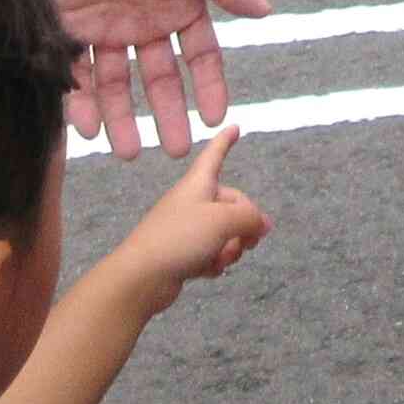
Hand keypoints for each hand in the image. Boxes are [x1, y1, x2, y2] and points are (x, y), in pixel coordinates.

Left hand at [34, 0, 270, 156]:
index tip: (214, 118)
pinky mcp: (70, 27)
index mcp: (179, 7)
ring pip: (116, 84)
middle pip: (157, 80)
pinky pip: (76, 72)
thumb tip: (266, 11)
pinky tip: (88, 130)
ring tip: (128, 153)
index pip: (198, 57)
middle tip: (173, 151)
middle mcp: (144, 24)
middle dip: (166, 116)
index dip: (206, 87)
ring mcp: (107, 28)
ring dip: (122, 119)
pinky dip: (81, 102)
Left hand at [105, 122, 272, 314]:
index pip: (215, 154)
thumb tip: (263, 224)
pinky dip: (215, 261)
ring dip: (231, 247)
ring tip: (221, 259)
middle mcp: (193, 202)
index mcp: (198, 184)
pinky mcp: (182, 254)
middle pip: (230, 203)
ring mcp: (186, 229)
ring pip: (224, 232)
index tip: (235, 126)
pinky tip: (209, 271)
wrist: (140, 277)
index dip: (226, 141)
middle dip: (244, 224)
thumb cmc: (180, 237)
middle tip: (249, 243)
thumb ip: (250, 218)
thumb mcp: (223, 220)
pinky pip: (210, 252)